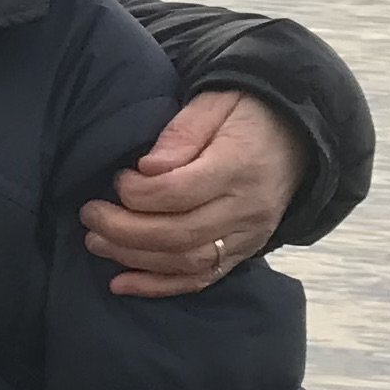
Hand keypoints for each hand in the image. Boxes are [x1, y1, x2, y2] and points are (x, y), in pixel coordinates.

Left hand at [82, 91, 303, 297]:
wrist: (300, 135)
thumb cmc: (247, 112)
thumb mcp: (215, 102)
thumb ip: (181, 133)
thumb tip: (148, 168)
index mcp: (240, 165)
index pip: (179, 192)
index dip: (137, 193)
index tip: (116, 180)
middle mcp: (248, 207)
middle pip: (178, 234)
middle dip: (124, 230)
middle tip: (90, 216)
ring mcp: (249, 235)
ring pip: (186, 262)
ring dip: (134, 258)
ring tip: (96, 241)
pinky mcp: (245, 252)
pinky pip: (201, 280)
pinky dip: (159, 287)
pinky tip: (121, 284)